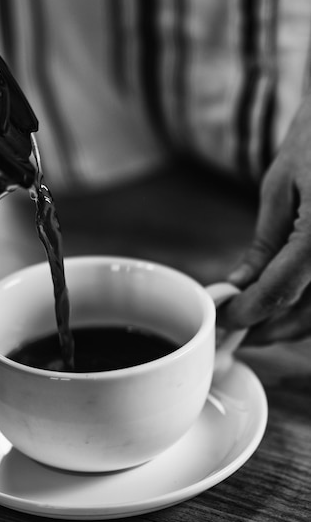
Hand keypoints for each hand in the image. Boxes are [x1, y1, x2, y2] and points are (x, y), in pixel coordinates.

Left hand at [218, 94, 310, 344]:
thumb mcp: (280, 188)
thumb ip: (265, 244)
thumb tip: (241, 284)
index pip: (280, 291)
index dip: (249, 313)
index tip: (226, 320)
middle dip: (273, 330)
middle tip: (241, 333)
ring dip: (295, 324)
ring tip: (260, 324)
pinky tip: (290, 304)